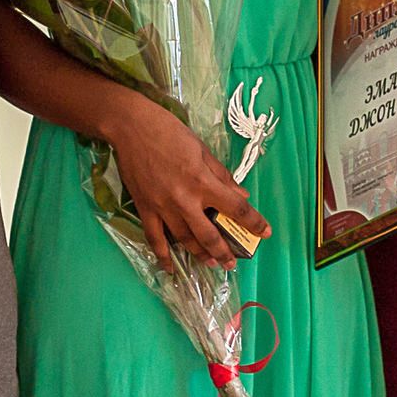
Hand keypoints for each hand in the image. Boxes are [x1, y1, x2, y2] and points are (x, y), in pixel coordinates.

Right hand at [100, 90, 268, 271]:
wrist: (131, 128)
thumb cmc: (170, 132)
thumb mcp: (202, 149)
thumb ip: (222, 175)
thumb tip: (241, 194)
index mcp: (202, 181)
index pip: (235, 208)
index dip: (253, 222)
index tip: (265, 232)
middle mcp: (185, 199)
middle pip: (209, 234)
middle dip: (224, 251)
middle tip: (232, 263)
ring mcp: (163, 207)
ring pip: (184, 240)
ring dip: (200, 255)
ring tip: (211, 263)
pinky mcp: (145, 209)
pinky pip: (155, 239)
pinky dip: (163, 256)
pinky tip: (170, 268)